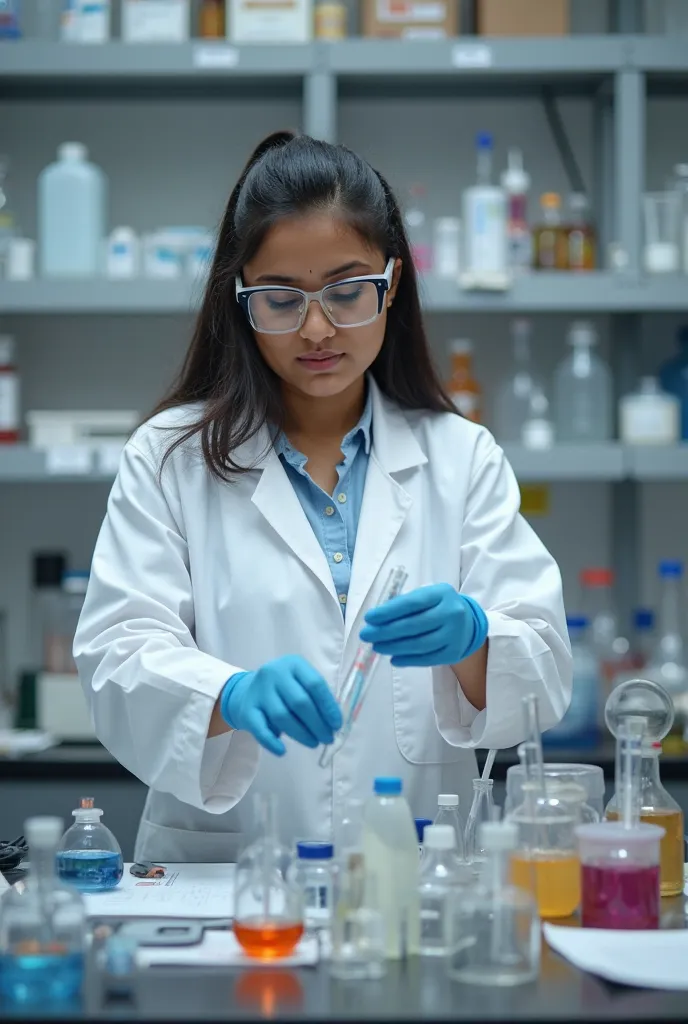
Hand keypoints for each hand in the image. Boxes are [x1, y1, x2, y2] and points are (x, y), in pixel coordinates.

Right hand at [219, 655, 342, 756]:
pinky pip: (261, 729)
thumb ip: (316, 697)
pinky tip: (282, 751)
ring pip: (282, 716)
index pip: (315, 684)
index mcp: (293, 664)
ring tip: (313, 743)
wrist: (246, 692)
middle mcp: (274, 673)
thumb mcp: (299, 682)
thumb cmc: (283, 689)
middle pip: (300, 702)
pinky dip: (272, 742)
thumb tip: (333, 722)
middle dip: (317, 724)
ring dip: (301, 734)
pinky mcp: (247, 710)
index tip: (337, 725)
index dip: (328, 706)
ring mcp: (259, 691)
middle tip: (327, 738)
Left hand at [359, 584, 487, 667]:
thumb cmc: (438, 606)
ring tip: (377, 646)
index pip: (411, 603)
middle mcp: (451, 613)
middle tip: (367, 635)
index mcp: (442, 594)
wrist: (468, 623)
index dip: (388, 612)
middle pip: (414, 625)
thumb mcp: (426, 597)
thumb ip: (405, 604)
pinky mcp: (453, 653)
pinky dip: (408, 660)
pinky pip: (427, 659)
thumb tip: (376, 620)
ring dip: (394, 647)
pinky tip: (394, 659)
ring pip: (419, 644)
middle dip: (386, 631)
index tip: (369, 618)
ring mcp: (454, 634)